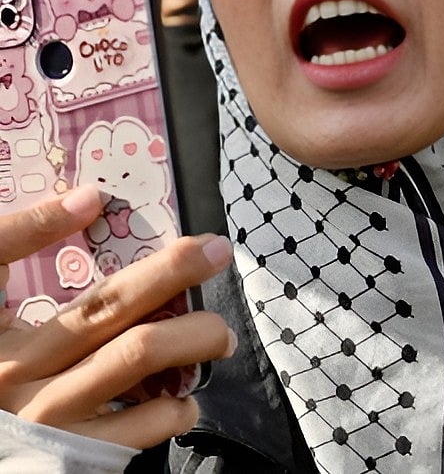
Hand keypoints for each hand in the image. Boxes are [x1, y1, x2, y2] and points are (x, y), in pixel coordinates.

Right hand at [0, 185, 234, 449]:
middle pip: (104, 306)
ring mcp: (46, 414)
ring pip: (136, 354)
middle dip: (170, 272)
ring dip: (193, 335)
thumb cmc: (0, 382)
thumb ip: (17, 260)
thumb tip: (87, 200)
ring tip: (218, 334)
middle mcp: (14, 371)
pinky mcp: (74, 454)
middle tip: (217, 252)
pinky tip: (183, 397)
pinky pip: (142, 424)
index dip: (37, 225)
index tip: (92, 199)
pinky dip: (176, 406)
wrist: (0, 459)